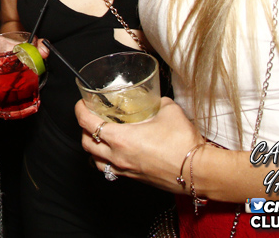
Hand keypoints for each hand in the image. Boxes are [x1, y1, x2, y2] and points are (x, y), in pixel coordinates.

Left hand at [75, 97, 201, 192]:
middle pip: (86, 143)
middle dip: (84, 129)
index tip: (81, 103)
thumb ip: (158, 102)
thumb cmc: (183, 143)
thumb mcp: (169, 111)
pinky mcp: (135, 178)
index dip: (80, 110)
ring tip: (99, 136)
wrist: (199, 171)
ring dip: (93, 147)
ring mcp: (125, 170)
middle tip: (90, 118)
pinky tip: (116, 152)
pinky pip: (110, 170)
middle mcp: (118, 156)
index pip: (87, 123)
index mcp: (121, 138)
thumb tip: (156, 100)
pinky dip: (107, 160)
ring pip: (95, 160)